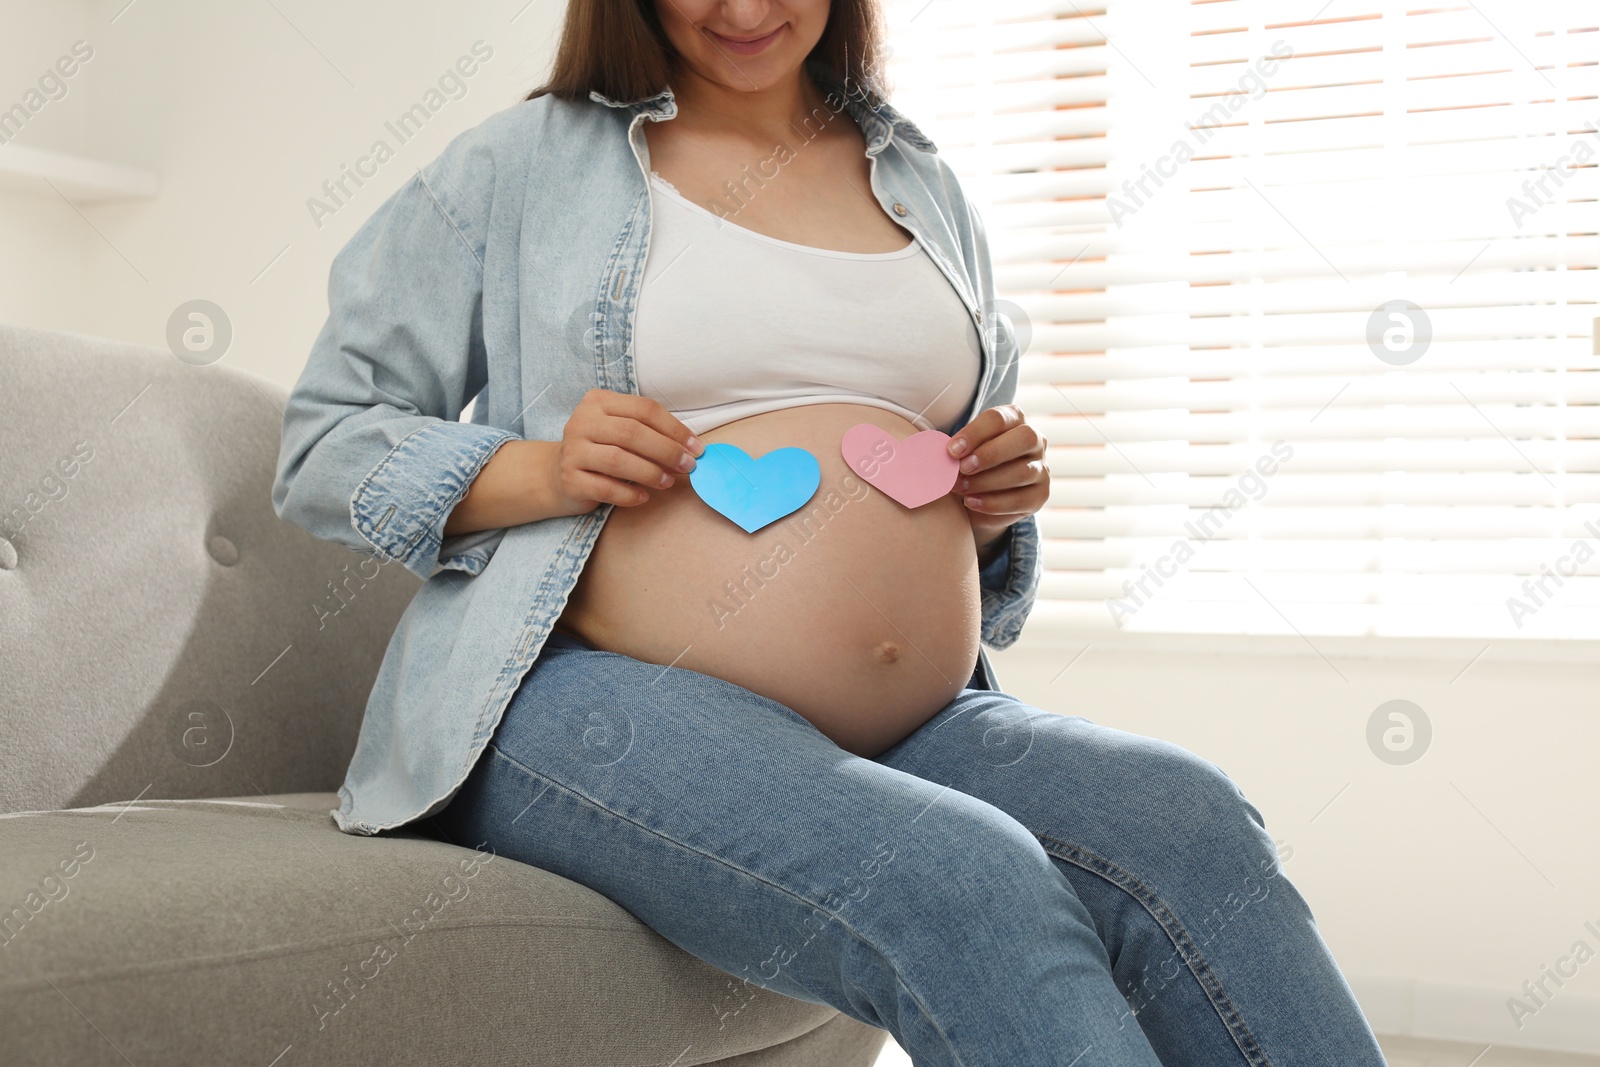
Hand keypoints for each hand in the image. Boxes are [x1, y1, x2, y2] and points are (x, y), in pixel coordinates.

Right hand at [546, 388, 704, 514]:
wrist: (556, 474)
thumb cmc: (600, 450)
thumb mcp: (619, 431)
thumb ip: (649, 433)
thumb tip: (691, 448)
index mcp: (599, 402)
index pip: (643, 409)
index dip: (674, 428)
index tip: (695, 447)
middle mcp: (582, 422)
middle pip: (632, 432)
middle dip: (666, 451)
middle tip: (688, 466)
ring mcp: (572, 450)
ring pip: (618, 459)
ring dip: (650, 472)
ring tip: (668, 482)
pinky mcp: (569, 479)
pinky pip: (605, 487)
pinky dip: (629, 494)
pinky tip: (644, 497)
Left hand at [946, 404, 1049, 562]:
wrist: (983, 493)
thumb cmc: (969, 463)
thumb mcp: (963, 451)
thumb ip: (956, 450)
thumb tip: (938, 457)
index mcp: (1014, 419)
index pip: (999, 419)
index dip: (975, 433)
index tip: (952, 450)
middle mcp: (1035, 440)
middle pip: (1024, 439)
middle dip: (990, 454)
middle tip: (961, 469)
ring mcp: (1041, 468)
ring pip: (1023, 472)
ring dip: (987, 482)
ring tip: (961, 489)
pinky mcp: (1040, 496)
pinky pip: (1021, 501)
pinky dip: (993, 504)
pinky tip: (971, 504)